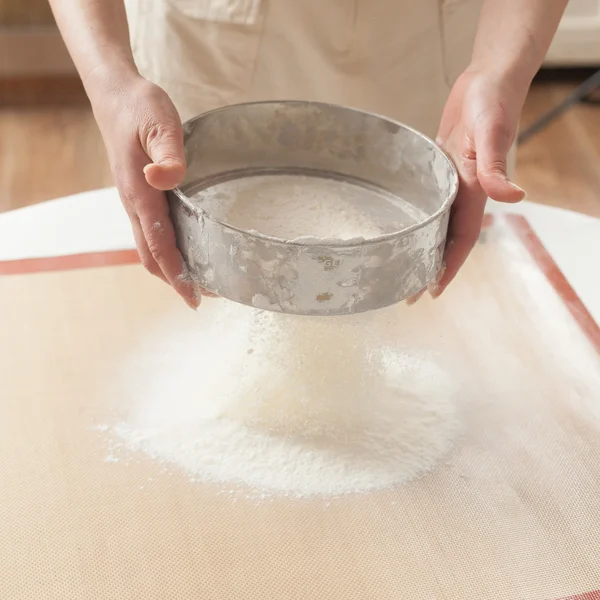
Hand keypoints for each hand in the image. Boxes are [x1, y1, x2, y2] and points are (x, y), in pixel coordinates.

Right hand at [90, 72, 201, 308]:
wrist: (115, 96)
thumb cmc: (140, 108)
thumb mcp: (159, 123)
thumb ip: (167, 152)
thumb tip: (167, 178)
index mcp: (140, 194)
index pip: (159, 245)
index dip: (177, 274)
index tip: (194, 298)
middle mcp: (134, 204)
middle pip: (152, 256)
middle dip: (177, 279)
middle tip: (206, 295)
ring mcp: (135, 202)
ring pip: (149, 247)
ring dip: (172, 268)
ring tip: (201, 279)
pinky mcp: (139, 196)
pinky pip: (150, 233)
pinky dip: (167, 250)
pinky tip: (187, 248)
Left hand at [409, 67, 526, 303]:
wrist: (488, 79)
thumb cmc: (493, 103)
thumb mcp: (492, 134)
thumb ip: (495, 167)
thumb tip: (515, 198)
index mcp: (474, 192)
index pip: (461, 240)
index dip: (447, 267)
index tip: (431, 291)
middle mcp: (462, 193)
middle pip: (445, 238)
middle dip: (429, 266)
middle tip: (407, 291)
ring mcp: (451, 182)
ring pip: (436, 223)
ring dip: (422, 244)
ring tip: (402, 264)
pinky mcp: (440, 167)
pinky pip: (428, 200)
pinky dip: (419, 216)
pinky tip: (403, 224)